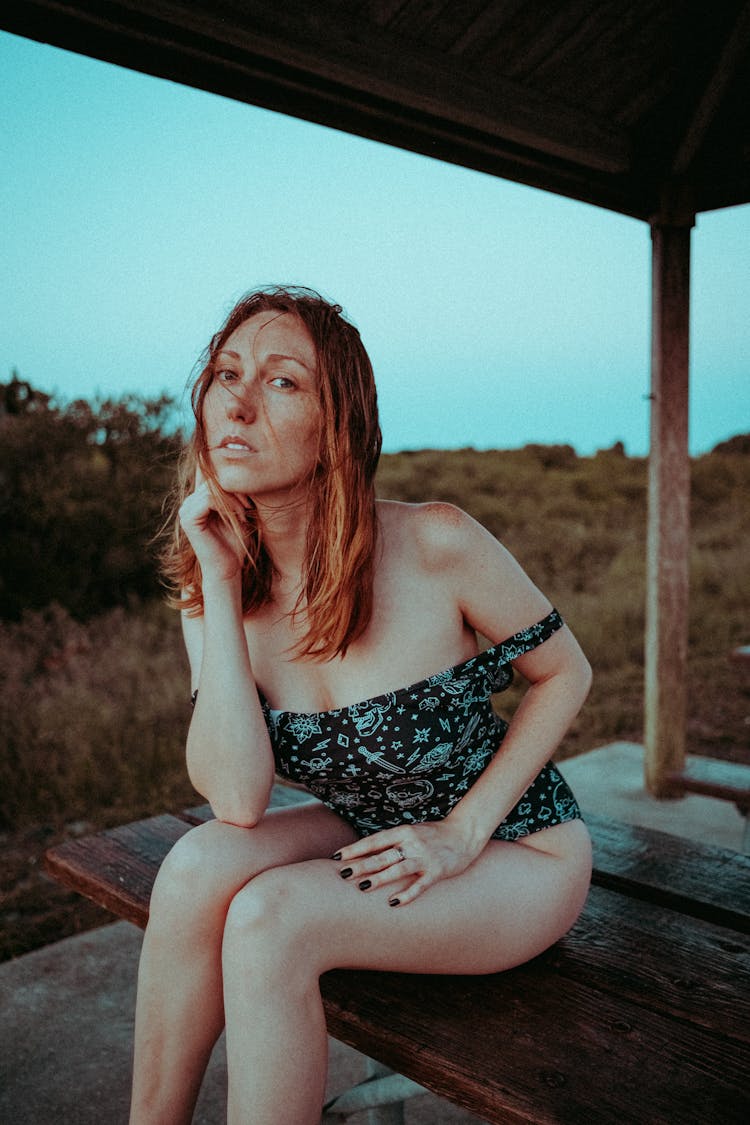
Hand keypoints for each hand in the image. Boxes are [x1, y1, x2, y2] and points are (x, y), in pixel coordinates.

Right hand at [178, 465, 249, 584]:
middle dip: (235, 491)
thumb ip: (236, 493)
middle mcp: (189, 502)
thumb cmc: (237, 543)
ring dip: (234, 499)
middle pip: (214, 480)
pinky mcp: (188, 519)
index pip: (213, 475)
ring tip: (245, 514)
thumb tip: (245, 467)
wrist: (229, 570)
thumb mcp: (239, 512)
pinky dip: (228, 506)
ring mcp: (186, 510)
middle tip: (249, 507)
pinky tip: (240, 517)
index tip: (249, 500)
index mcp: (199, 499)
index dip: (233, 482)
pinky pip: (209, 499)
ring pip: (213, 488)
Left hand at [333, 818, 485, 906]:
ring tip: (362, 887)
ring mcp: (425, 857)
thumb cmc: (433, 835)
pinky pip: (420, 885)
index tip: (338, 857)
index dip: (356, 849)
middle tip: (343, 874)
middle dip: (362, 865)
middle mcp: (412, 843)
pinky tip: (393, 903)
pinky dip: (407, 894)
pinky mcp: (437, 871)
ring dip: (379, 878)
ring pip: (398, 869)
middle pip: (383, 855)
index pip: (375, 840)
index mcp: (403, 831)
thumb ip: (392, 842)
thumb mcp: (411, 832)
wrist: (465, 833)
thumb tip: (365, 854)